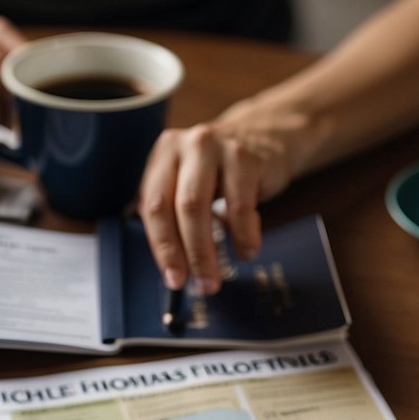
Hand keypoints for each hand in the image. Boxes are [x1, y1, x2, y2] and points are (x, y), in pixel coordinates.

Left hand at [137, 100, 302, 293]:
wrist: (265, 134)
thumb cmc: (220, 172)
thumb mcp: (190, 184)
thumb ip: (178, 220)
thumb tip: (177, 273)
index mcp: (162, 156)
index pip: (153, 207)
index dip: (162, 247)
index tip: (173, 278)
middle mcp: (184, 147)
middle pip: (176, 208)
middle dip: (186, 254)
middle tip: (197, 284)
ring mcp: (214, 148)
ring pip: (200, 207)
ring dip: (207, 252)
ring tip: (215, 278)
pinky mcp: (245, 156)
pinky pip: (241, 205)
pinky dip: (243, 235)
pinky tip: (247, 251)